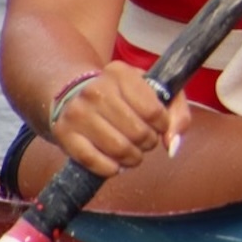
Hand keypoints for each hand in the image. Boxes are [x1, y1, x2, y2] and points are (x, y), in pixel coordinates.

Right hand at [48, 59, 192, 177]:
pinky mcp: (64, 133)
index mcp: (120, 73)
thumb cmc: (123, 97)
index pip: (154, 111)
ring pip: (119, 149)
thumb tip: (173, 145)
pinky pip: (95, 162)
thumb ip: (177, 113)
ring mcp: (77, 112)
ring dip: (133, 158)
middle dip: (148, 143)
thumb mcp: (153, 91)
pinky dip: (111, 168)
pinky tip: (114, 161)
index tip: (158, 125)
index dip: (163, 126)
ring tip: (131, 151)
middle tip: (144, 140)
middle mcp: (95, 90)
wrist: (74, 94)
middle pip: (138, 133)